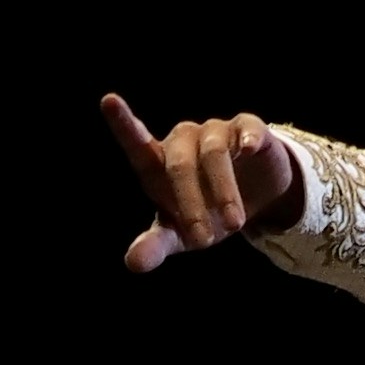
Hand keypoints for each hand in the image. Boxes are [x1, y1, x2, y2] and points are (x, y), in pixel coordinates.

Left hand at [101, 95, 301, 271]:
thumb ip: (155, 245)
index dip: (123, 123)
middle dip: (190, 204)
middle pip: (179, 164)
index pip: (136, 143)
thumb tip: (133, 264)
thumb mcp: (179, 235)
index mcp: (159, 162)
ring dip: (223, 192)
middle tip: (201, 239)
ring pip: (213, 153)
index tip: (109, 101)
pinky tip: (248, 150)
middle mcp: (183, 139)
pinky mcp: (248, 129)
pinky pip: (246, 130)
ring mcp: (216, 131)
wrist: (256, 199)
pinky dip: (246, 139)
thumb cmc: (206, 212)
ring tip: (235, 225)